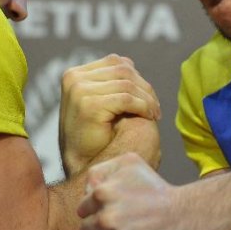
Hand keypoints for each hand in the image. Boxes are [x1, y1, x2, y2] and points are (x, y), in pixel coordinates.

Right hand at [59, 54, 159, 176]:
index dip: (138, 78)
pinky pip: (127, 99)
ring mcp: (79, 90)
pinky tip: (149, 117)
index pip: (116, 62)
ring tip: (154, 114)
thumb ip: (109, 82)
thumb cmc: (93, 139)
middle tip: (156, 108)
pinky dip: (143, 106)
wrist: (83, 167)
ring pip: (127, 83)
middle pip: (123, 70)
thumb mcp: (99, 101)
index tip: (149, 98)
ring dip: (147, 99)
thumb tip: (131, 65)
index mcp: (75, 74)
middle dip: (145, 88)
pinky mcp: (89, 105)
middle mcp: (74, 78)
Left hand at [78, 153, 189, 229]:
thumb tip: (86, 188)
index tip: (110, 215)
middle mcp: (107, 219)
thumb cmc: (159, 191)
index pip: (82, 210)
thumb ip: (102, 171)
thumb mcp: (130, 164)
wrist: (188, 217)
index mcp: (103, 193)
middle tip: (117, 229)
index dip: (94, 212)